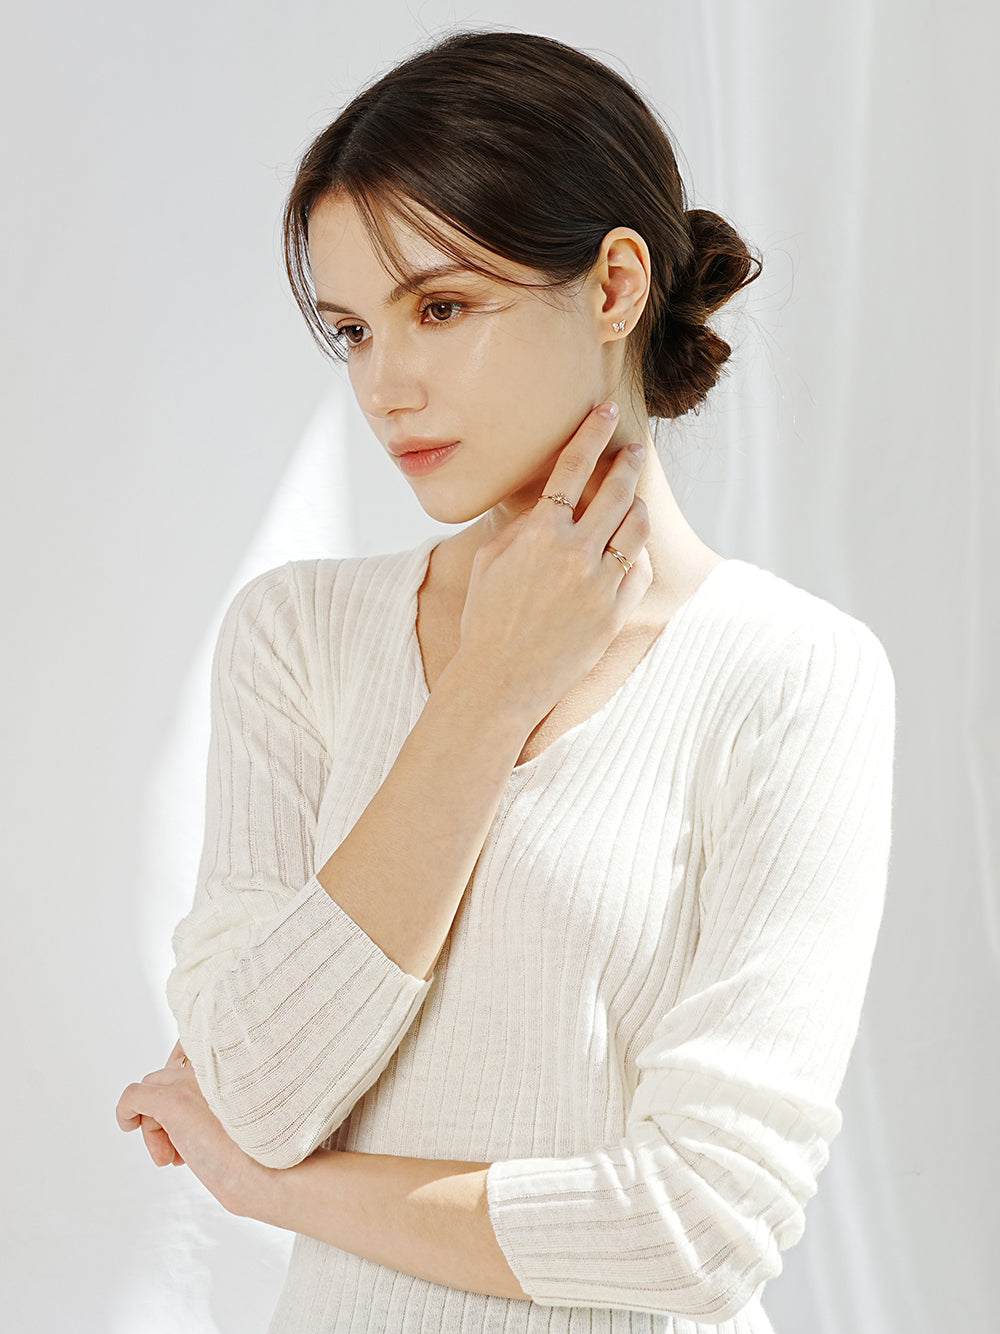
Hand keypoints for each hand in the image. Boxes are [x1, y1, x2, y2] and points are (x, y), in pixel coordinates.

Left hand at [116, 1047, 264, 1215]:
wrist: (266, 1176)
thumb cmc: (255, 1151)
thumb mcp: (237, 1111)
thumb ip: (214, 1094)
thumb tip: (183, 1096)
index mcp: (231, 1059)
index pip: (189, 1047)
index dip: (180, 1075)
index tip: (184, 1106)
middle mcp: (212, 1063)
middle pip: (167, 1077)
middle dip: (167, 1114)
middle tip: (182, 1148)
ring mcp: (192, 1080)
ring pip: (152, 1090)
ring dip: (155, 1125)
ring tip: (175, 1156)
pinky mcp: (173, 1101)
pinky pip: (133, 1097)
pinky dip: (125, 1111)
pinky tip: (127, 1125)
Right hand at [455, 402, 652, 724]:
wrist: (499, 681)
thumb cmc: (485, 620)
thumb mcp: (487, 562)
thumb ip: (521, 527)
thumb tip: (546, 505)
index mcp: (539, 533)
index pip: (572, 467)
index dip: (592, 433)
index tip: (606, 411)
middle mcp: (574, 553)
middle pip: (616, 491)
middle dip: (629, 463)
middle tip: (635, 450)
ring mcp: (599, 583)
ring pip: (636, 528)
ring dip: (639, 505)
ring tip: (636, 499)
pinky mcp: (615, 612)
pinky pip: (639, 569)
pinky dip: (637, 553)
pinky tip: (632, 547)